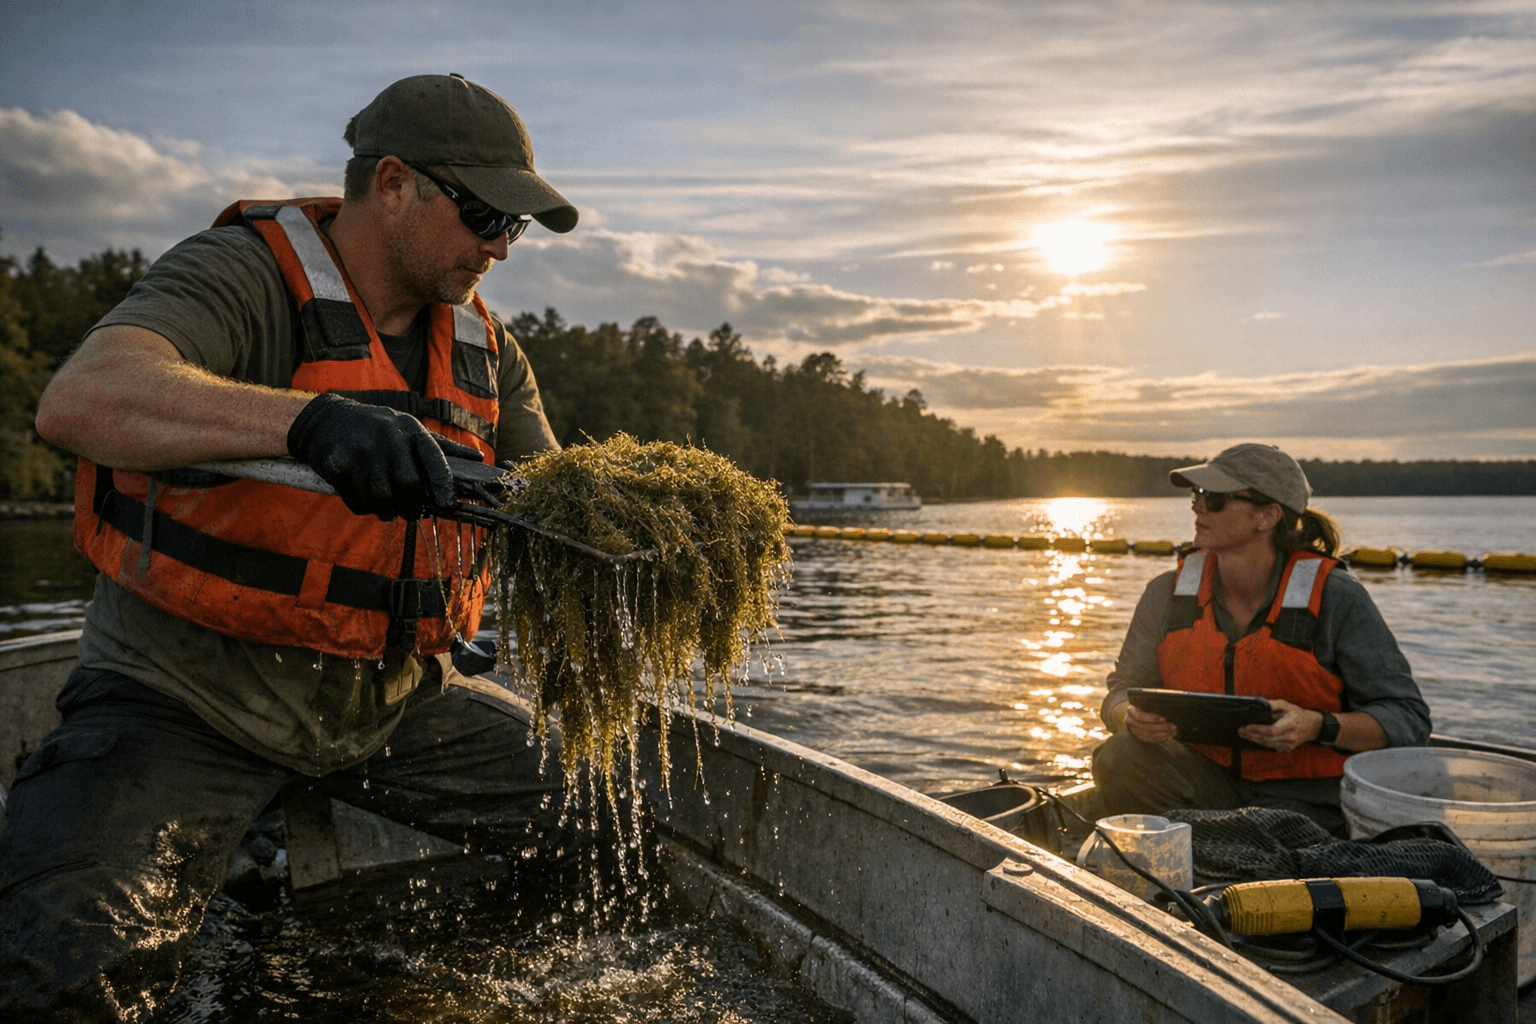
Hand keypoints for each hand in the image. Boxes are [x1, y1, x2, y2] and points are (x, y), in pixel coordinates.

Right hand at [288, 393, 460, 519]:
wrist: (326, 419)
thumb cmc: (377, 428)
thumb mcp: (408, 428)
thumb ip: (441, 447)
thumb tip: (477, 458)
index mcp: (410, 429)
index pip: (434, 459)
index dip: (443, 485)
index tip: (448, 506)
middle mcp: (388, 436)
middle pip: (408, 484)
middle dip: (412, 506)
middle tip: (410, 512)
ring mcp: (361, 449)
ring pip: (382, 498)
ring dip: (386, 510)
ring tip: (384, 505)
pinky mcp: (336, 462)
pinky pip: (356, 500)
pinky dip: (361, 505)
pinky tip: (361, 494)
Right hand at [1124, 704, 1178, 743]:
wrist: (1137, 711)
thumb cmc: (1144, 704)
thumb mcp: (1146, 701)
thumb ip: (1153, 703)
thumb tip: (1166, 702)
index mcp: (1131, 710)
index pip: (1140, 716)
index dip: (1152, 718)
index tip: (1164, 718)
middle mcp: (1130, 721)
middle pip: (1146, 727)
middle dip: (1161, 727)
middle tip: (1174, 726)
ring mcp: (1134, 730)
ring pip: (1149, 735)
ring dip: (1163, 734)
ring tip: (1173, 731)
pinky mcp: (1139, 736)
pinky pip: (1150, 740)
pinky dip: (1160, 738)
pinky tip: (1169, 735)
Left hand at [1238, 698, 1316, 752]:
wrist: (1311, 726)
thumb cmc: (1297, 714)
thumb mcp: (1287, 705)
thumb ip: (1274, 704)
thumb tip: (1262, 703)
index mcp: (1290, 725)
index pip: (1272, 730)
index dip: (1258, 730)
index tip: (1247, 726)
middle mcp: (1290, 737)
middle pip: (1267, 739)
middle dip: (1252, 735)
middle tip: (1241, 731)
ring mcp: (1289, 745)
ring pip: (1268, 745)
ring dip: (1254, 740)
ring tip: (1244, 734)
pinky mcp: (1287, 749)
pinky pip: (1271, 748)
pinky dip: (1262, 743)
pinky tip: (1254, 738)